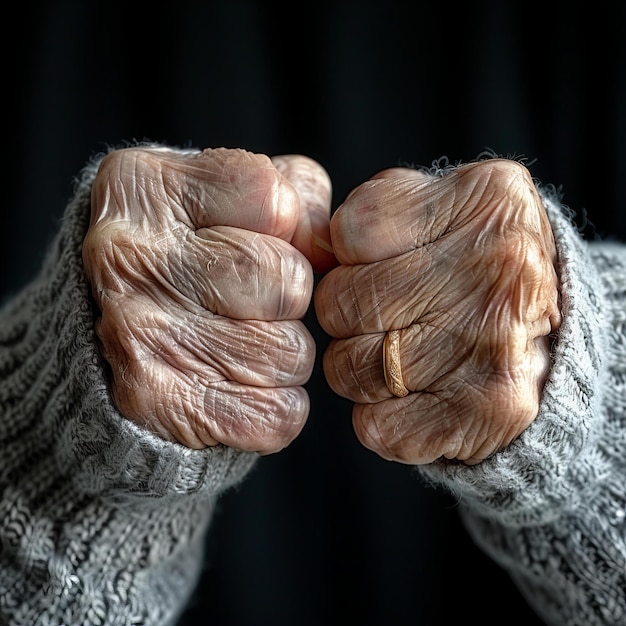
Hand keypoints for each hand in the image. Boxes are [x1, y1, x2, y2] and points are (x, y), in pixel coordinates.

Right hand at [83, 146, 334, 452]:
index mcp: (143, 187)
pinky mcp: (158, 405)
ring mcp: (139, 333)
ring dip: (283, 354)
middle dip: (290, 298)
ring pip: (292, 353)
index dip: (286, 228)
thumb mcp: (225, 200)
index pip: (275, 200)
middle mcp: (129, 256)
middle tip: (248, 302)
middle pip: (290, 281)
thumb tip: (332, 250)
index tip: (256, 240)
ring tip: (237, 343)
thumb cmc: (187, 259)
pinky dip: (275, 406)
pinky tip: (236, 387)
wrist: (110, 342)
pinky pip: (279, 413)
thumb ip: (294, 194)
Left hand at [314, 159, 560, 464]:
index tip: (379, 264)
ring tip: (405, 353)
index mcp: (487, 200)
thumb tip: (311, 249)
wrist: (557, 340)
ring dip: (360, 366)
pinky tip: (417, 395)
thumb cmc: (477, 267)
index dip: (349, 255)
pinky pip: (375, 426)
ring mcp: (494, 344)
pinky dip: (381, 417)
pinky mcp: (487, 413)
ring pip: (347, 369)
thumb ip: (376, 211)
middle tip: (388, 316)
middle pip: (340, 303)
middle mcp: (498, 268)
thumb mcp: (444, 208)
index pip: (350, 231)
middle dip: (347, 314)